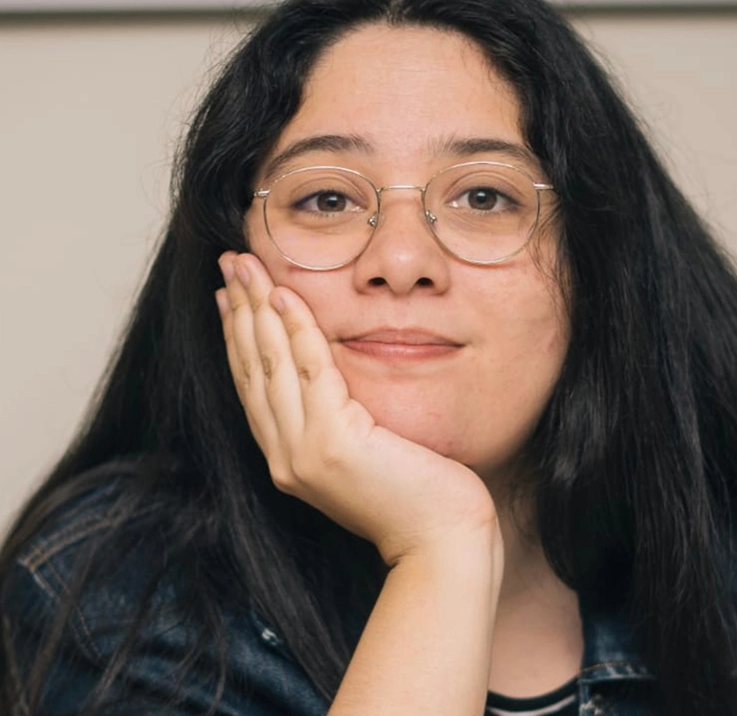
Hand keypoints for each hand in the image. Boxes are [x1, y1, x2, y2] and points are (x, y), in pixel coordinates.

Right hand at [216, 251, 500, 565]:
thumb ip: (336, 422)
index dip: (236, 336)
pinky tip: (285, 295)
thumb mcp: (362, 454)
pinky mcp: (333, 443)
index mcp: (289, 458)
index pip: (253, 385)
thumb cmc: (413, 496)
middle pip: (252, 368)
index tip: (226, 296)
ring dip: (256, 309)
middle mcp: (285, 456)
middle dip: (238, 310)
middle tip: (228, 264)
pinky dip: (295, 330)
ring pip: (272, 364)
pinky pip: (310, 370)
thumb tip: (330, 381)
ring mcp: (304, 452)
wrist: (441, 540)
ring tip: (245, 266)